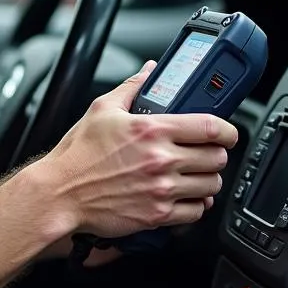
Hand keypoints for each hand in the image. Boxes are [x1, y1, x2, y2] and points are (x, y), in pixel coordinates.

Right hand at [36, 60, 238, 242]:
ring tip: (196, 176)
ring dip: (207, 180)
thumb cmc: (77, 155)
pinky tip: (186, 198)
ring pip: (210, 185)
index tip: (227, 133)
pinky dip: (196, 206)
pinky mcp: (157, 215)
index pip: (211, 127)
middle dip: (215, 155)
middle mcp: (161, 160)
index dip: (228, 130)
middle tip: (205, 154)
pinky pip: (196, 212)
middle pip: (216, 158)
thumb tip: (148, 71)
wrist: (59, 194)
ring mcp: (161, 189)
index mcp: (152, 130)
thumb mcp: (101, 110)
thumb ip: (131, 88)